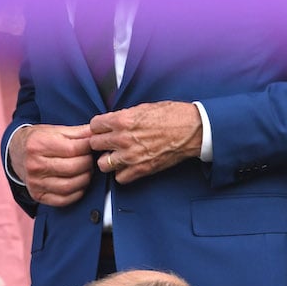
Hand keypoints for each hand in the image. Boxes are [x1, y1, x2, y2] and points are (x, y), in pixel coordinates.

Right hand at [9, 123, 94, 206]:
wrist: (17, 153)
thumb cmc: (39, 140)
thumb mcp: (55, 130)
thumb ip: (78, 133)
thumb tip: (98, 135)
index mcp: (38, 145)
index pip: (73, 149)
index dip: (88, 148)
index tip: (92, 146)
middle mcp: (34, 165)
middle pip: (73, 168)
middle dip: (88, 163)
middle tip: (90, 159)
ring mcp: (35, 182)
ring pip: (70, 186)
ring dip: (85, 179)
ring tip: (86, 171)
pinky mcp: (37, 195)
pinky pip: (63, 200)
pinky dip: (77, 193)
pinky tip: (79, 184)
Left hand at [88, 101, 202, 184]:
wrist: (192, 129)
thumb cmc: (172, 115)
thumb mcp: (143, 108)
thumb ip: (123, 116)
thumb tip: (110, 122)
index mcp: (122, 120)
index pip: (94, 126)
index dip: (98, 127)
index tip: (102, 130)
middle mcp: (123, 139)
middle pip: (94, 145)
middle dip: (100, 143)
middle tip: (108, 143)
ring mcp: (130, 156)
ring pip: (102, 164)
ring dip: (108, 160)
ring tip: (116, 155)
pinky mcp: (140, 169)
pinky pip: (119, 178)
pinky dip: (122, 173)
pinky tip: (127, 166)